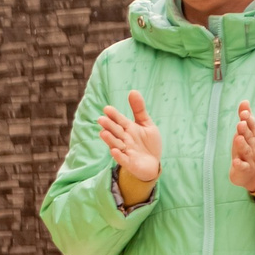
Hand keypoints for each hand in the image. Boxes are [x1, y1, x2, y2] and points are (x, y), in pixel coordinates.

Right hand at [99, 89, 162, 203]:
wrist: (152, 163)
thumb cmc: (148, 143)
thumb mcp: (146, 124)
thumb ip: (139, 109)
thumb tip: (133, 91)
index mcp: (127, 129)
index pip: (119, 120)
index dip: (113, 115)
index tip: (107, 108)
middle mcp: (124, 139)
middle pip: (115, 131)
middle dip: (109, 126)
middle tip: (101, 119)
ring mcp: (125, 151)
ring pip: (115, 144)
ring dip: (110, 139)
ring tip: (104, 133)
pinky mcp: (129, 162)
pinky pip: (122, 159)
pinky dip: (118, 156)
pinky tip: (114, 151)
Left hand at [229, 101, 254, 204]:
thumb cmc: (249, 149)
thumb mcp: (247, 133)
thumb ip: (245, 117)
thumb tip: (244, 101)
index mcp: (252, 136)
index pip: (251, 126)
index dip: (248, 119)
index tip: (244, 112)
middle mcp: (252, 146)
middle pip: (249, 137)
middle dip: (245, 130)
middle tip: (241, 123)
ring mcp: (249, 158)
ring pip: (246, 150)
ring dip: (242, 144)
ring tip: (238, 138)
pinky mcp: (243, 169)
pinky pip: (242, 167)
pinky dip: (239, 164)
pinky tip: (235, 162)